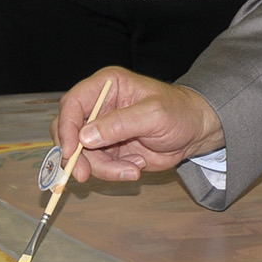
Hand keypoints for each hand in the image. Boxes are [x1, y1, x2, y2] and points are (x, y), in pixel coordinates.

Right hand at [56, 66, 225, 182]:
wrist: (195, 132)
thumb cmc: (179, 112)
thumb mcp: (154, 114)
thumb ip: (121, 124)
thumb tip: (85, 137)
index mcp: (106, 85)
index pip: (73, 104)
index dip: (66, 127)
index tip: (71, 151)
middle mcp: (98, 106)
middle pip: (69, 131)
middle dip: (76, 156)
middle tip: (84, 175)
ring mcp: (101, 130)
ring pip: (82, 155)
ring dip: (103, 168)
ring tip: (133, 169)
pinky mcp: (108, 150)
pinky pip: (98, 166)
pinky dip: (114, 172)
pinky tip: (136, 167)